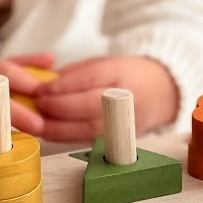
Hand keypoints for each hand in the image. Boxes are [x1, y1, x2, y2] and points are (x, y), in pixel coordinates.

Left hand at [34, 55, 178, 143]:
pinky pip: (90, 140)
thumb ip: (74, 73)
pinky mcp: (121, 137)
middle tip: (39, 105)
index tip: (41, 90)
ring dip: (60, 129)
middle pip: (90, 106)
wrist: (162, 92)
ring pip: (89, 129)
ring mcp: (125, 120)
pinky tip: (51, 133)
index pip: (90, 79)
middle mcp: (125, 97)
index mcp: (120, 72)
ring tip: (39, 123)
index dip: (63, 86)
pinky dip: (68, 138)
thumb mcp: (103, 62)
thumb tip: (42, 85)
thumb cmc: (127, 74)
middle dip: (60, 108)